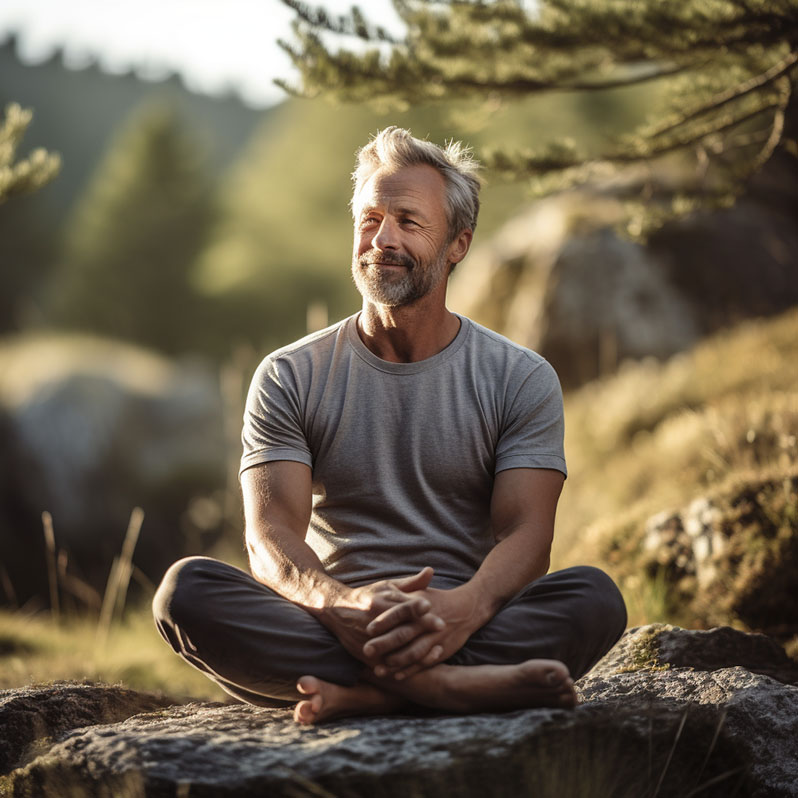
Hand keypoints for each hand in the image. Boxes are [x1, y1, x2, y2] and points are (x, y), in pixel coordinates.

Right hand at [321, 567, 443, 664]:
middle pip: (402, 627)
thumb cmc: (369, 596)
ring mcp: (370, 639)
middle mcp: (376, 620)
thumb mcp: (388, 586)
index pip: (403, 605)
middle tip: (442, 628)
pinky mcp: (366, 654)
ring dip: (415, 651)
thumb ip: (411, 583)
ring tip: (434, 652)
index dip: (419, 608)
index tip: (436, 611)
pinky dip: (400, 667)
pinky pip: (385, 663)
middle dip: (422, 629)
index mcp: (382, 602)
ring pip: (395, 648)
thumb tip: (431, 571)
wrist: (336, 610)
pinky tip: (416, 667)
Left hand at [364, 583, 482, 680]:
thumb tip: (380, 593)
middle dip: (385, 644)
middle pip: (403, 634)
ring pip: (413, 652)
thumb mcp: (421, 592)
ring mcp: (435, 638)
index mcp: (419, 606)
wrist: (468, 608)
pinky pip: (425, 663)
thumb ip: (403, 591)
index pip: (399, 612)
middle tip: (366, 650)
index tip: (368, 628)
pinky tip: (397, 676)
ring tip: (378, 669)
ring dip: (396, 662)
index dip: (384, 621)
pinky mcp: (441, 650)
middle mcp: (427, 623)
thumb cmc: (438, 599)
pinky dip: (411, 670)